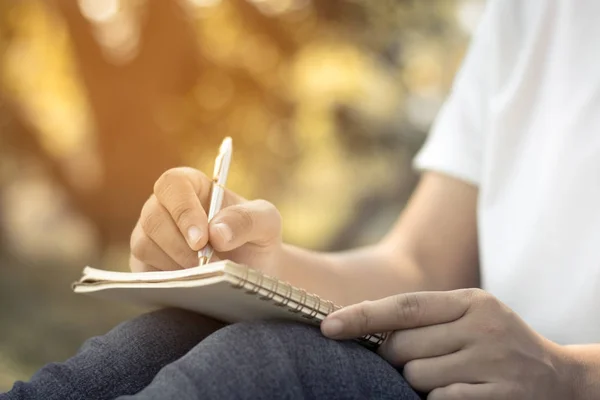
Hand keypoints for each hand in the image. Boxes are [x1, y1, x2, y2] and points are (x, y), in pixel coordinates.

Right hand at [130, 167, 282, 271]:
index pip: (172, 184)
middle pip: (152, 216)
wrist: (254, 273)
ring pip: (143, 244)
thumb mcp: (266, 223)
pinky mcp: (146, 265)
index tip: (201, 239)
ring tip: (205, 275)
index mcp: (192, 187)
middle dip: (179, 245)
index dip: (183, 210)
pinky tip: (191, 286)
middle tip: (206, 264)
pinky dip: (166, 280)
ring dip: (174, 263)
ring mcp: (151, 236)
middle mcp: (165, 208)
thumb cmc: (257, 239)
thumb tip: (216, 232)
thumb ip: (247, 220)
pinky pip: (142, 272)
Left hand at [321, 289, 574, 398]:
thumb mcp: (470, 316)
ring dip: (417, 382)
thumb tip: (363, 322)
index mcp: (471, 302)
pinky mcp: (498, 399)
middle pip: (402, 347)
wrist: (558, 378)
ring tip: (447, 376)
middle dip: (395, 358)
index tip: (328, 326)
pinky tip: (459, 393)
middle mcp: (482, 328)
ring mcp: (492, 365)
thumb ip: (425, 316)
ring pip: (415, 377)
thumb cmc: (497, 343)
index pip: (404, 306)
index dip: (362, 316)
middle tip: (416, 359)